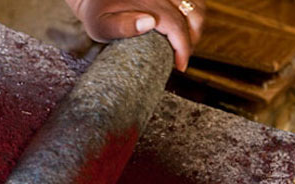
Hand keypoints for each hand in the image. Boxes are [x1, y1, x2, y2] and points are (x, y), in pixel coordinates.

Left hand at [68, 0, 205, 70]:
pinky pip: (192, 0)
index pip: (177, 26)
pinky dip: (193, 15)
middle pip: (193, 15)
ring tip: (185, 44)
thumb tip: (150, 22)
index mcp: (148, 3)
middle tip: (181, 58)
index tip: (180, 66)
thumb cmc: (97, 13)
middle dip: (192, 40)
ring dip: (196, 26)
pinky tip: (185, 29)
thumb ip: (122, 25)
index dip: (184, 49)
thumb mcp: (101, 24)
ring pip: (197, 6)